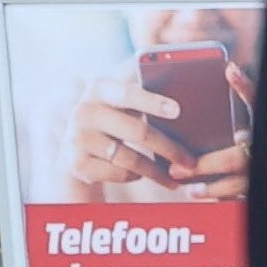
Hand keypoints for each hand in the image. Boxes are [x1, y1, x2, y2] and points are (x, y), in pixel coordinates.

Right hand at [69, 75, 195, 194]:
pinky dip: (134, 176)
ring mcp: (77, 138)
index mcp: (100, 89)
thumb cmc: (115, 118)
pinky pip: (118, 173)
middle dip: (170, 149)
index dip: (152, 102)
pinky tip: (140, 174)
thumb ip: (144, 96)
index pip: (128, 94)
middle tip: (191, 162)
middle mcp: (84, 112)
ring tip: (176, 177)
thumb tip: (186, 96)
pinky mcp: (77, 164)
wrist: (75, 146)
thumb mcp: (122, 103)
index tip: (177, 110)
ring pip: (130, 158)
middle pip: (138, 132)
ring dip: (158, 172)